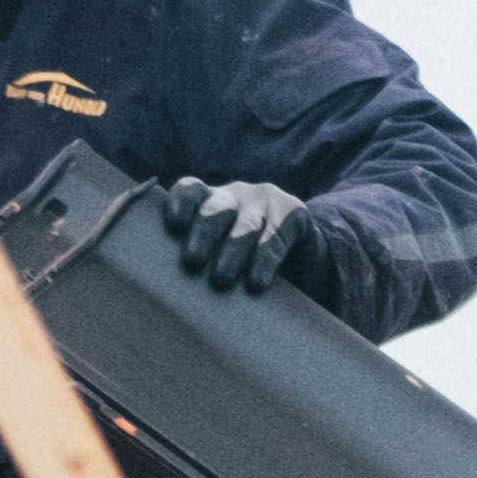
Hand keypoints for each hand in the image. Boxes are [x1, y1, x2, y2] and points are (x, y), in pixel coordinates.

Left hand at [162, 173, 314, 296]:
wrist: (307, 261)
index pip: (190, 190)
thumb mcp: (219, 256)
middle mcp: (237, 196)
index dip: (179, 204)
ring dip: (232, 252)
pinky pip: (277, 237)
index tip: (173, 226)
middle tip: (192, 262)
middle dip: (202, 235)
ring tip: (221, 280)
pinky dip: (265, 260)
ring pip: (246, 224)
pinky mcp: (295, 214)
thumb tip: (169, 286)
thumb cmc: (247, 266)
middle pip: (215, 208)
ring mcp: (267, 202)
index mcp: (211, 201)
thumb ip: (198, 258)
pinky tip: (256, 282)